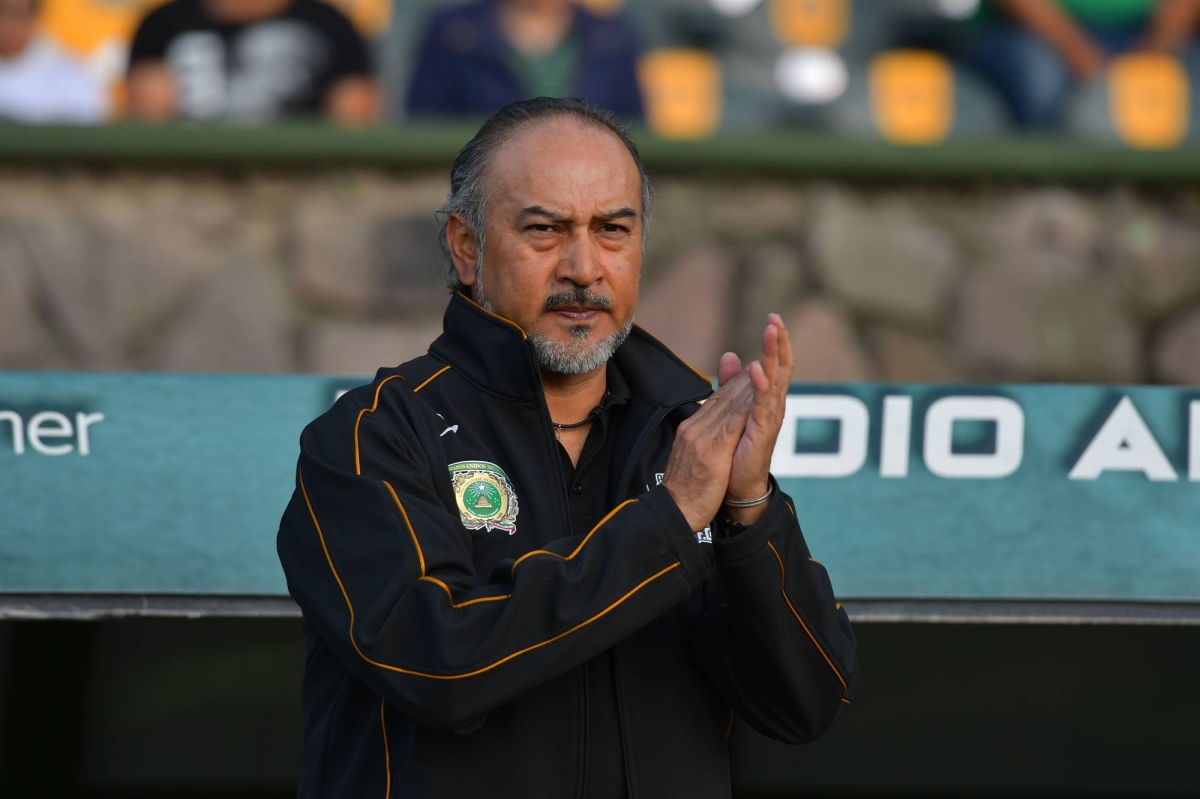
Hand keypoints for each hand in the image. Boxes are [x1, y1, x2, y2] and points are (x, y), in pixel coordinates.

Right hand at [659, 369, 754, 531]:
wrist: (675, 513)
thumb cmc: (685, 491)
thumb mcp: (694, 459)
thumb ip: (704, 439)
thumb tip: (714, 431)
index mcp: (690, 429)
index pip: (716, 400)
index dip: (735, 383)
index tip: (753, 369)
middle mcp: (694, 429)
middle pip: (723, 397)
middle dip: (745, 377)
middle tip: (765, 357)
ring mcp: (700, 439)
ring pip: (728, 405)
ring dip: (748, 386)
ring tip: (767, 368)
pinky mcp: (710, 452)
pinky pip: (731, 425)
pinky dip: (745, 409)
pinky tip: (759, 398)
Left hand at [722, 314, 793, 524]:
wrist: (736, 487)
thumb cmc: (737, 451)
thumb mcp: (734, 409)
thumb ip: (733, 383)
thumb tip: (732, 355)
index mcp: (766, 400)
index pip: (774, 364)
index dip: (775, 342)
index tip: (774, 318)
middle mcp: (773, 406)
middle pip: (780, 368)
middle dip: (778, 343)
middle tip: (776, 318)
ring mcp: (769, 419)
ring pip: (774, 381)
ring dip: (772, 356)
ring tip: (772, 333)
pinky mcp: (762, 432)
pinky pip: (762, 405)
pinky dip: (761, 386)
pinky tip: (757, 369)